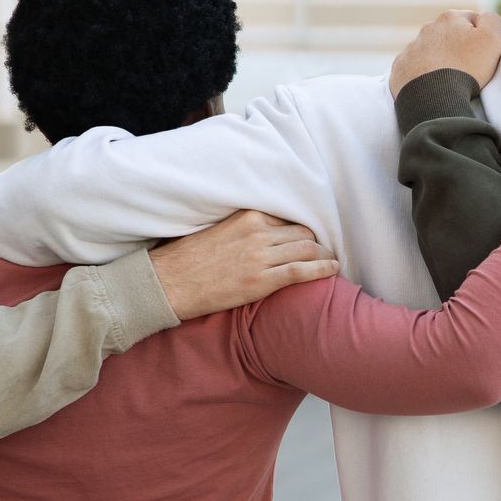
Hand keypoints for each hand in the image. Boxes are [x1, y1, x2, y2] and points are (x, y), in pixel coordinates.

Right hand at [150, 211, 339, 319]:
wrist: (168, 283)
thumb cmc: (187, 258)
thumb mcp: (217, 229)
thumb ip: (243, 227)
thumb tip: (265, 232)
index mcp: (246, 217)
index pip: (287, 219)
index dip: (301, 229)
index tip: (308, 237)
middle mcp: (257, 233)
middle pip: (302, 233)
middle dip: (316, 243)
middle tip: (323, 252)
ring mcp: (260, 257)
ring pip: (307, 249)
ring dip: (324, 256)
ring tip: (330, 261)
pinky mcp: (261, 280)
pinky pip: (302, 270)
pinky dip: (322, 269)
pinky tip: (332, 270)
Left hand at [390, 11, 500, 95]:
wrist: (435, 96)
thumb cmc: (467, 67)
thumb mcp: (491, 39)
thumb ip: (492, 20)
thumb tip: (486, 17)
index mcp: (450, 18)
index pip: (472, 20)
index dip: (481, 37)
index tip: (483, 54)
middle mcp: (428, 28)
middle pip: (450, 34)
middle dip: (458, 46)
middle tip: (468, 67)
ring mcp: (412, 47)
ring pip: (431, 50)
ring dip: (440, 59)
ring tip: (450, 78)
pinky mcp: (401, 66)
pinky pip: (415, 66)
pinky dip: (423, 73)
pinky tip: (432, 84)